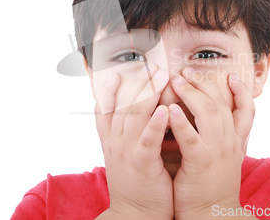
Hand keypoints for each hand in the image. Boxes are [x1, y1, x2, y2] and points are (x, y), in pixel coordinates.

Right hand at [95, 63, 173, 219]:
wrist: (135, 215)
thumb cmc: (137, 183)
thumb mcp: (128, 155)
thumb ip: (132, 134)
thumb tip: (143, 113)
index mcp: (112, 141)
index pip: (106, 109)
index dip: (110, 89)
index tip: (118, 72)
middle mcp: (116, 143)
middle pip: (123, 105)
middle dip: (137, 83)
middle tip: (151, 66)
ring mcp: (127, 152)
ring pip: (134, 116)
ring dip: (148, 94)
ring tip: (160, 76)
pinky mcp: (142, 164)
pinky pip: (147, 140)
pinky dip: (155, 124)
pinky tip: (163, 109)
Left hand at [169, 68, 254, 219]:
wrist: (212, 216)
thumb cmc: (212, 186)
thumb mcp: (224, 159)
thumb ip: (221, 138)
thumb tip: (211, 120)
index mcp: (235, 141)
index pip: (246, 110)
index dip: (241, 91)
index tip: (231, 76)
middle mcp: (229, 142)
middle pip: (221, 104)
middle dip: (204, 84)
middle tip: (186, 71)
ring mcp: (217, 151)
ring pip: (209, 113)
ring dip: (191, 94)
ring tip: (176, 80)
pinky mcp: (200, 162)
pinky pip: (191, 137)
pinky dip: (181, 121)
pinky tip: (170, 109)